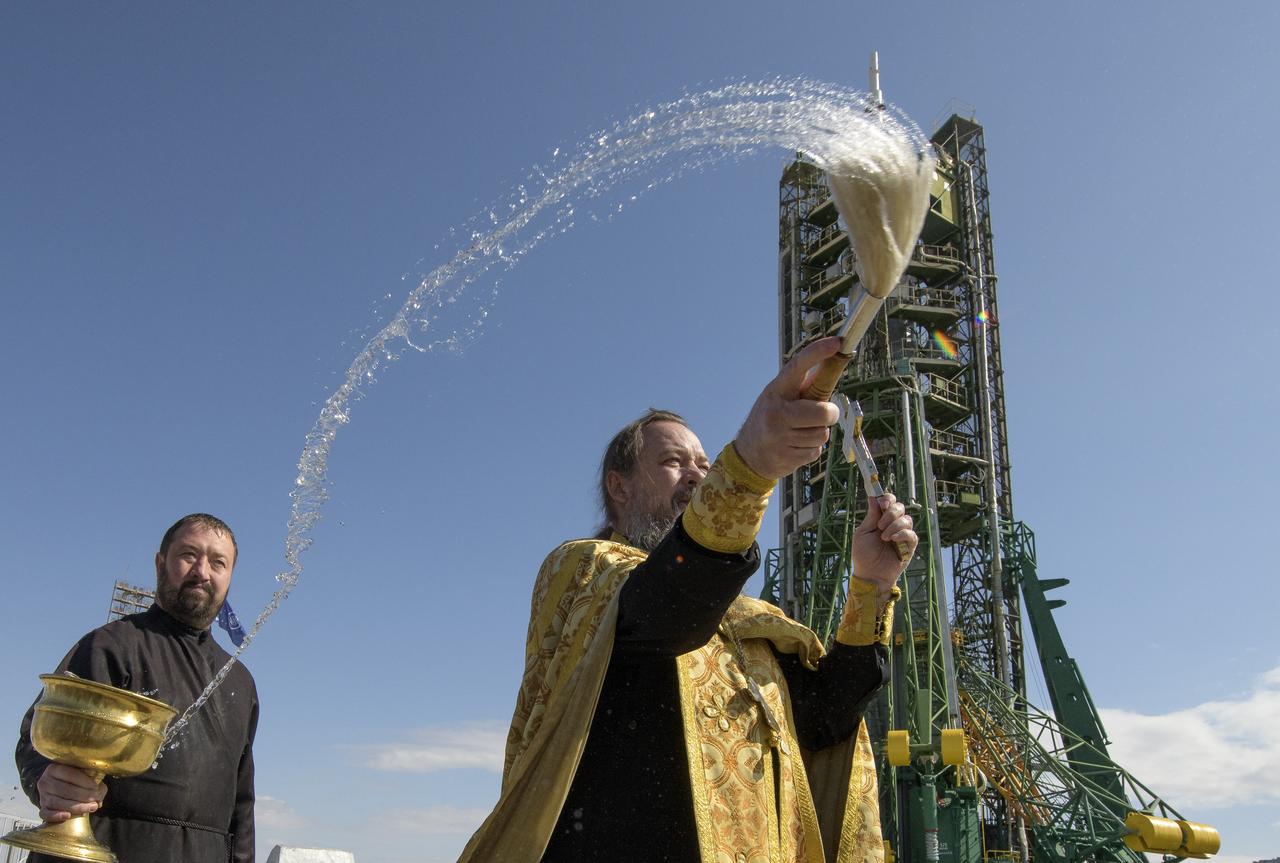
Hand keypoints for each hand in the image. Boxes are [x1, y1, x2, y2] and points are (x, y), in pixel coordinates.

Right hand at [36, 763, 106, 822]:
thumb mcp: (83, 774)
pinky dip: (56, 816)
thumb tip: (99, 795)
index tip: (96, 786)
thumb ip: (94, 780)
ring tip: (91, 807)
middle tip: (95, 799)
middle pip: (64, 790)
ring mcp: (42, 796)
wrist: (60, 786)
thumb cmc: (75, 779)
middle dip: (83, 795)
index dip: (84, 781)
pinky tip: (68, 816)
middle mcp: (45, 782)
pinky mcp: (42, 808)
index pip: (69, 774)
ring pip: (57, 802)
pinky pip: (46, 814)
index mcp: (55, 768)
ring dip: (76, 807)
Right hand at [735, 338, 841, 479]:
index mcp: (776, 391)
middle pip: (823, 412)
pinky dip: (811, 449)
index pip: (798, 366)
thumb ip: (802, 386)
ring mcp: (780, 437)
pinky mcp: (787, 458)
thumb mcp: (779, 397)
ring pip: (822, 433)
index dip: (819, 352)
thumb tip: (829, 368)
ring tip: (800, 432)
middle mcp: (776, 412)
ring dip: (818, 433)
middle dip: (829, 414)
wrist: (748, 456)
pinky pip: (816, 451)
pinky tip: (796, 447)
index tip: (837, 342)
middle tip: (823, 414)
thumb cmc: (770, 419)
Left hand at [851, 493, 916, 596]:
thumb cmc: (864, 555)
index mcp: (881, 519)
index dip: (888, 499)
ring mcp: (902, 534)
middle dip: (891, 513)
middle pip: (900, 507)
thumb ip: (871, 516)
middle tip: (880, 526)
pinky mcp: (909, 546)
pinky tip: (893, 540)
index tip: (883, 503)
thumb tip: (873, 497)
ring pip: (907, 520)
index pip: (890, 502)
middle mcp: (893, 524)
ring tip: (884, 538)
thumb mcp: (863, 533)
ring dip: (894, 526)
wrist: (870, 574)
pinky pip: (912, 534)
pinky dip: (902, 534)